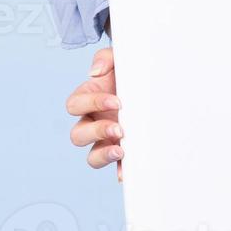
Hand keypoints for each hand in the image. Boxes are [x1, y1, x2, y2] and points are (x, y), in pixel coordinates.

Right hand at [65, 46, 123, 180]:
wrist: (155, 85)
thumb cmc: (131, 73)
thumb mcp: (120, 59)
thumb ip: (105, 58)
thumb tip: (95, 73)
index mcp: (88, 99)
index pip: (75, 105)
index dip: (92, 103)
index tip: (117, 101)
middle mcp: (93, 122)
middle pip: (77, 135)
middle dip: (97, 132)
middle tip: (120, 128)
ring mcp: (106, 140)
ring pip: (92, 156)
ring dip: (103, 155)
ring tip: (121, 150)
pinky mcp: (122, 151)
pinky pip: (116, 168)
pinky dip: (120, 171)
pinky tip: (128, 171)